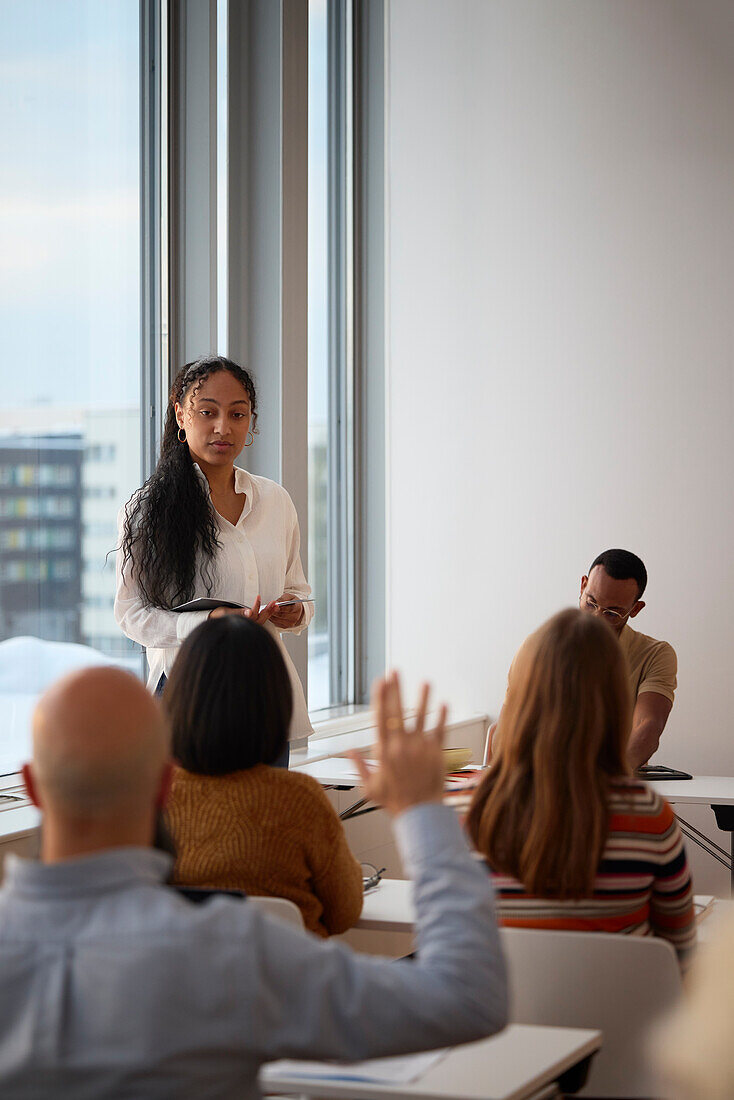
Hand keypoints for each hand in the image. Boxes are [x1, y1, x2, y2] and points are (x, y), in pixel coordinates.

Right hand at [208, 596, 275, 624]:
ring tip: (275, 606)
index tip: (258, 597)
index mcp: (241, 623)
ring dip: (269, 613)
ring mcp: (249, 627)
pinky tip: (271, 610)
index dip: (256, 606)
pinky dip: (266, 615)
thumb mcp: (226, 613)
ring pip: (261, 621)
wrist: (214, 621)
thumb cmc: (218, 617)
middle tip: (274, 602)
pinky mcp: (250, 626)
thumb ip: (239, 612)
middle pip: (260, 619)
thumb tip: (249, 612)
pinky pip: (260, 621)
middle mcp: (246, 626)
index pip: (252, 615)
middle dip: (267, 610)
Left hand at [268, 593, 304, 629]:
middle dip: (274, 611)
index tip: (276, 605)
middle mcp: (295, 617)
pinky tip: (271, 614)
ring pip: (278, 619)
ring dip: (272, 615)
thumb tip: (276, 602)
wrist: (294, 609)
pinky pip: (276, 623)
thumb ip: (283, 599)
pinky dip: (272, 618)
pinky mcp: (285, 626)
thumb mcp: (288, 597)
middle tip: (269, 607)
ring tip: (269, 610)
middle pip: (283, 615)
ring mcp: (290, 623)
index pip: (290, 609)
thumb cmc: (291, 602)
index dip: (282, 608)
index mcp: (298, 608)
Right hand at [348, 672, 446, 816]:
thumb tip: (348, 751)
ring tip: (425, 682)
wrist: (419, 815)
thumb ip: (358, 766)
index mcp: (383, 752)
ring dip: (422, 698)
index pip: (380, 718)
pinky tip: (443, 704)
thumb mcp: (369, 787)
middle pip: (397, 712)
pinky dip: (441, 717)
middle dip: (395, 690)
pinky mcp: (436, 754)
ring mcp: (419, 749)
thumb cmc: (394, 803)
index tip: (380, 682)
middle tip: (395, 672)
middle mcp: (400, 746)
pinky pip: (439, 731)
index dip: (380, 698)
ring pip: (420, 718)